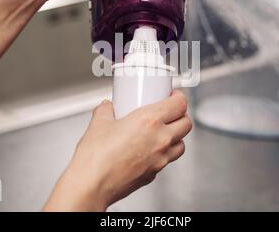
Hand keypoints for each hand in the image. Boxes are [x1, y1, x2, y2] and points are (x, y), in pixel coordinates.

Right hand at [43, 90, 191, 210]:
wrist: (92, 184)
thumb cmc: (96, 157)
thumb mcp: (99, 123)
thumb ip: (105, 111)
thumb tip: (107, 107)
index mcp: (150, 121)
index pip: (179, 104)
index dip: (179, 97)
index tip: (174, 95)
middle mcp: (160, 139)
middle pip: (186, 124)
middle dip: (181, 115)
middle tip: (170, 111)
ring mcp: (160, 159)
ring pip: (181, 144)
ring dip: (177, 136)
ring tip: (164, 131)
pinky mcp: (154, 174)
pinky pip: (167, 160)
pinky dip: (164, 153)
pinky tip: (150, 150)